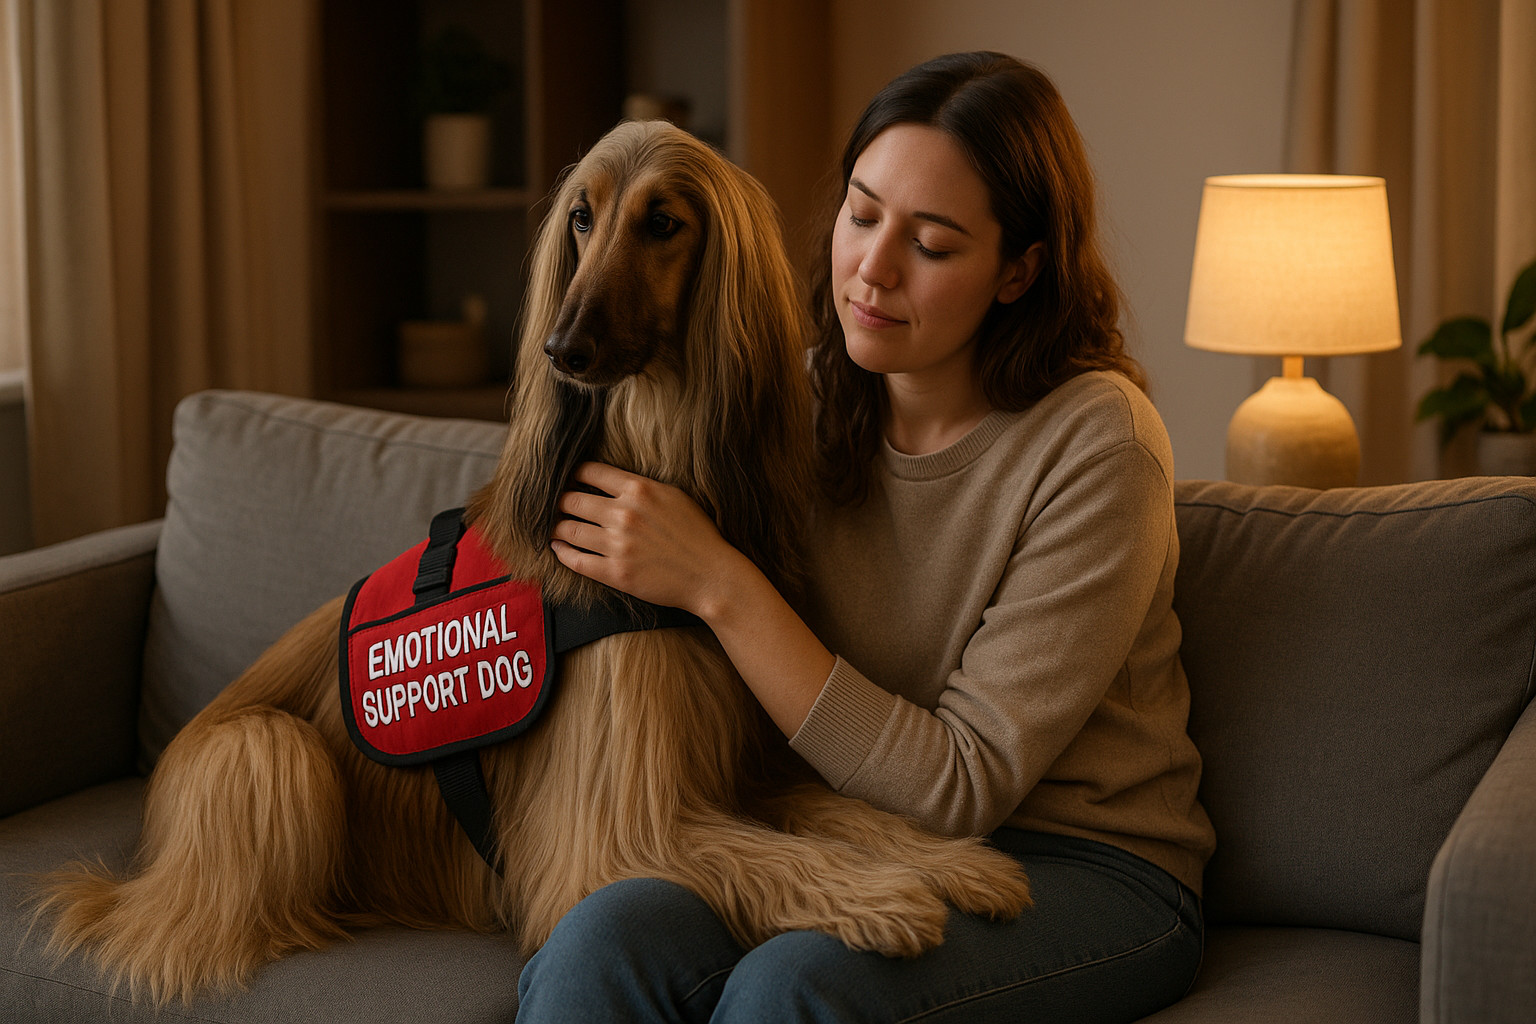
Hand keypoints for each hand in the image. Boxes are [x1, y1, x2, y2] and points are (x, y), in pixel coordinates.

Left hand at [552, 461, 834, 735]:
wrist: (711, 576)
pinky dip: (561, 553)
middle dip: (558, 500)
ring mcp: (617, 545)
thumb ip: (641, 485)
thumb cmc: (697, 534)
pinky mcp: (615, 573)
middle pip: (571, 499)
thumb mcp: (673, 496)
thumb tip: (609, 479)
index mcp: (638, 489)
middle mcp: (623, 514)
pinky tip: (557, 548)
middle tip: (552, 503)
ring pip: (567, 529)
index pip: (589, 472)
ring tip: (552, 526)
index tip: (566, 479)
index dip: (572, 474)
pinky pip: (575, 560)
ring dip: (556, 527)